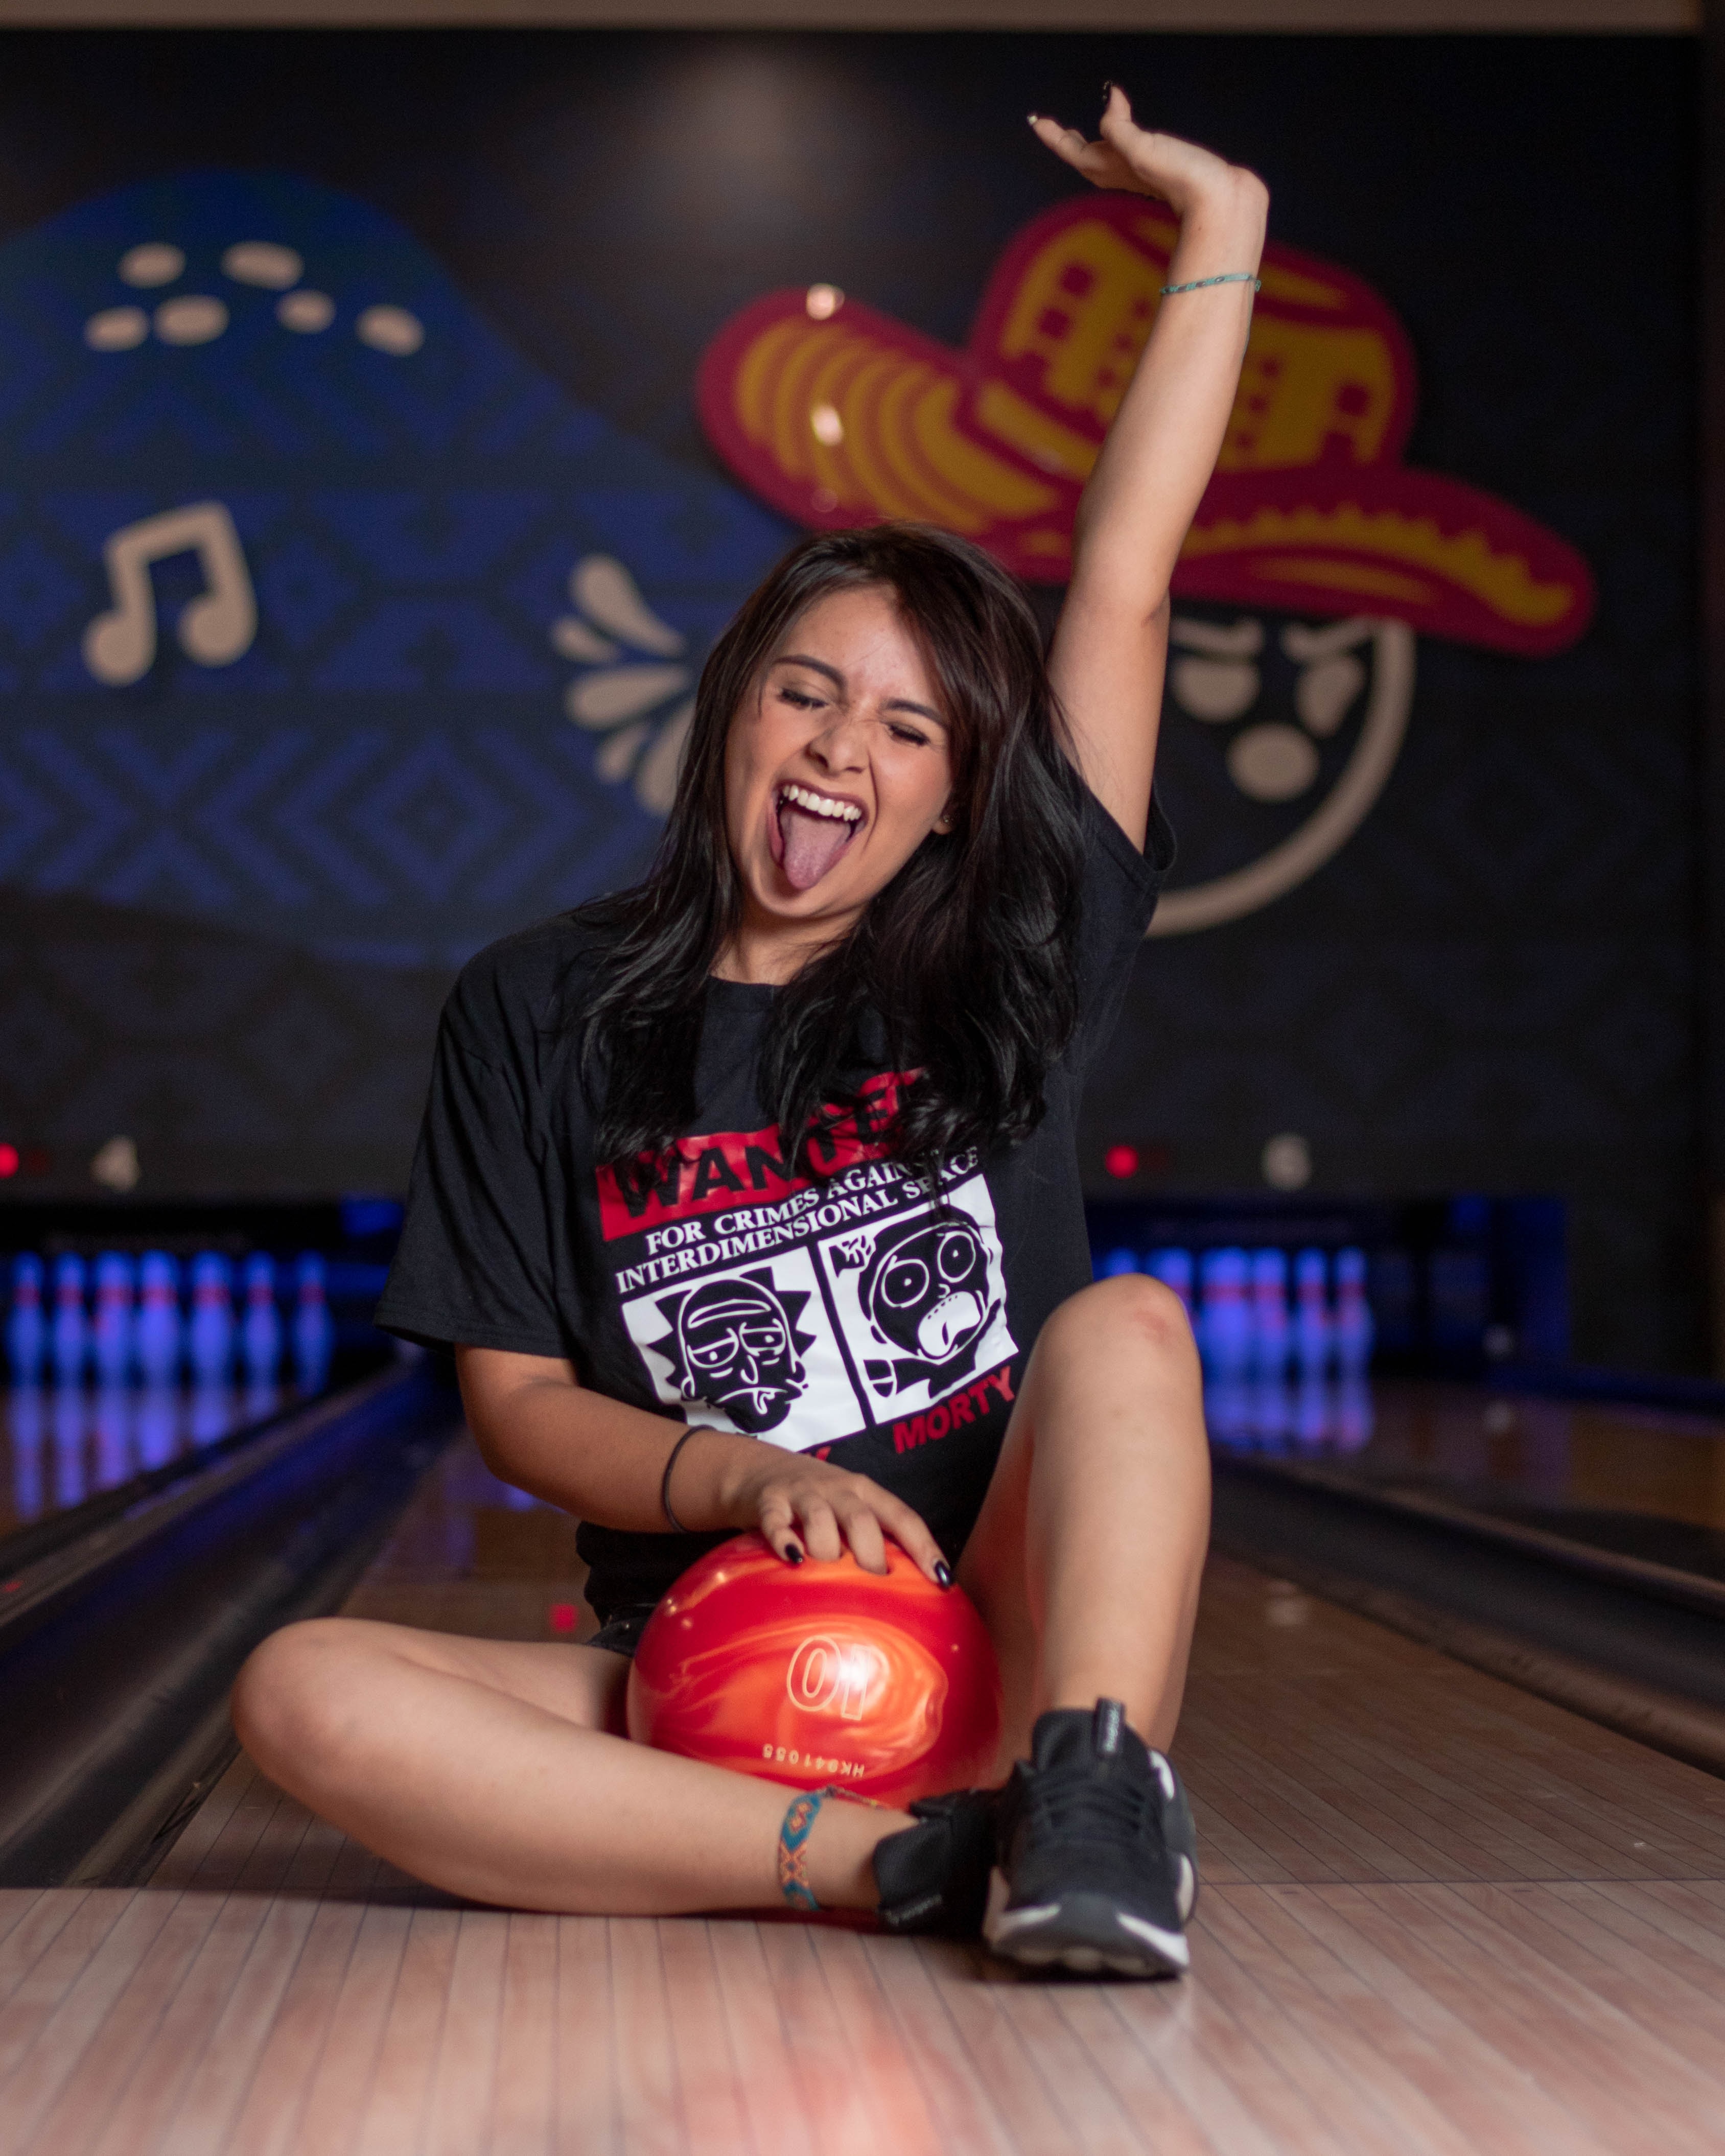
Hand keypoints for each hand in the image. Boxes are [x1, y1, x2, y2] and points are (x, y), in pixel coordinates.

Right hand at [721, 1446, 949, 1584]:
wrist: (758, 1470)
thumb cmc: (817, 1502)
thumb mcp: (848, 1511)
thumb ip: (871, 1540)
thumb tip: (902, 1597)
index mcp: (866, 1493)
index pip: (902, 1517)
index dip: (924, 1547)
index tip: (941, 1580)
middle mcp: (839, 1489)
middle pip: (862, 1520)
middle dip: (872, 1558)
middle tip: (874, 1593)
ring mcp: (803, 1493)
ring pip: (821, 1519)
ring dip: (828, 1552)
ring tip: (829, 1582)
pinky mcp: (769, 1501)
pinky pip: (776, 1520)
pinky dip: (785, 1540)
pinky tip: (793, 1560)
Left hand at [1031, 86, 1252, 220]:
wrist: (1223, 201)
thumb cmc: (1185, 179)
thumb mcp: (1144, 152)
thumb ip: (1120, 132)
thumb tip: (1107, 112)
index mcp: (1117, 169)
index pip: (1076, 153)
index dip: (1056, 138)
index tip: (1038, 122)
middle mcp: (1126, 173)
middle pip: (1087, 156)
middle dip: (1069, 142)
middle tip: (1052, 127)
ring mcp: (1144, 173)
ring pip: (1108, 156)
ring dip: (1094, 141)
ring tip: (1084, 130)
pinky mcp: (1163, 171)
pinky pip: (1131, 151)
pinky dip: (1123, 135)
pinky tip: (1128, 133)